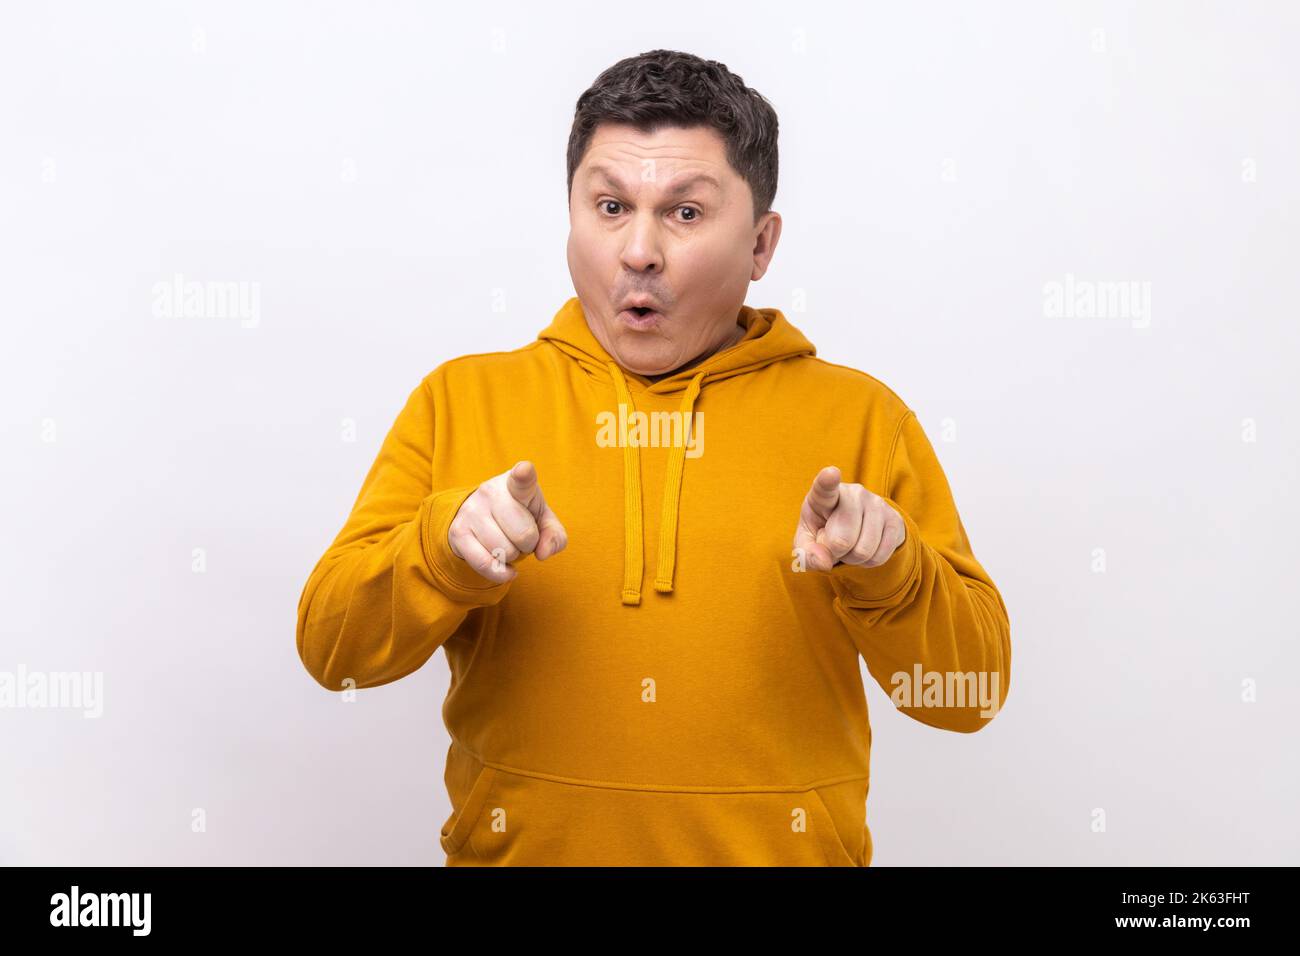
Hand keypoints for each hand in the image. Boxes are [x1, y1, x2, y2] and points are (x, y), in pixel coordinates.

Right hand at [448, 460, 567, 582]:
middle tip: (522, 537)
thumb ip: (555, 536)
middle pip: (524, 535)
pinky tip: (507, 569)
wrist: (481, 517)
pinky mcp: (458, 532)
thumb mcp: (543, 520)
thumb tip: (543, 553)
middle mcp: (491, 492)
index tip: (524, 470)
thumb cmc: (521, 516)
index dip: (524, 475)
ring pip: (504, 551)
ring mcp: (472, 511)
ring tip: (508, 544)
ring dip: (513, 557)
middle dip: (529, 544)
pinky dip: (501, 573)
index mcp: (516, 483)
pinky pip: (485, 564)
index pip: (522, 478)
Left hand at [793, 465, 905, 571]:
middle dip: (835, 553)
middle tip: (834, 545)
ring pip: (863, 551)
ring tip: (850, 545)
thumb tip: (824, 562)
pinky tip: (865, 548)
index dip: (828, 480)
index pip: (825, 487)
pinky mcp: (894, 519)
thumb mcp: (807, 543)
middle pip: (842, 540)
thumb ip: (807, 554)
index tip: (831, 473)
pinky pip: (880, 556)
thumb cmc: (823, 533)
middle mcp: (853, 493)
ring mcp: (876, 504)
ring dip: (853, 559)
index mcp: (824, 495)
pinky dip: (869, 562)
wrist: (854, 530)